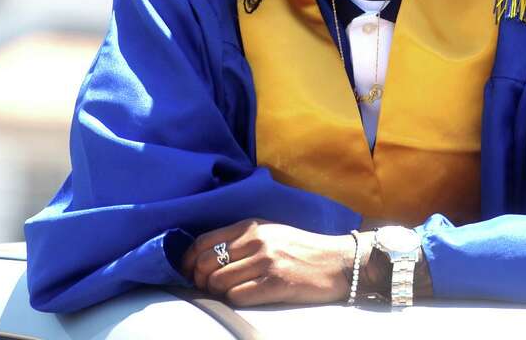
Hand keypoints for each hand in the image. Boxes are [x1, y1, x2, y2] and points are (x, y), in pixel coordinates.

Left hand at [180, 219, 356, 306]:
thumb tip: (204, 257)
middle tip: (207, 287)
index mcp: (252, 225)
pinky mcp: (276, 284)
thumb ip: (241, 238)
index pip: (203, 242)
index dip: (188, 260)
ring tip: (227, 292)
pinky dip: (235, 300)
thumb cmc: (301, 247)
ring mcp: (267, 262)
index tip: (187, 271)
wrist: (338, 261)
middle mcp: (257, 240)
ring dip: (217, 292)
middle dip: (200, 280)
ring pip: (218, 282)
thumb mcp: (270, 232)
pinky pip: (237, 296)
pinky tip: (245, 296)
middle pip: (206, 264)